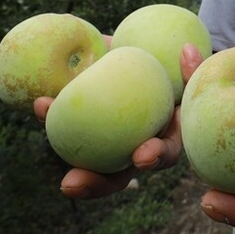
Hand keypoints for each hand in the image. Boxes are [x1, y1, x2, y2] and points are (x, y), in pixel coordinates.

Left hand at [34, 42, 205, 198]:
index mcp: (166, 137)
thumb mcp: (194, 69)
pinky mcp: (88, 117)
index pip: (163, 153)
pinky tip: (40, 105)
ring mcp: (110, 136)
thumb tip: (186, 49)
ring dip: (67, 158)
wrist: (152, 55)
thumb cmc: (178, 66)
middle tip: (71, 183)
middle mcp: (135, 145)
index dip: (154, 157)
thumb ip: (195, 65)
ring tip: (49, 151)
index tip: (141, 155)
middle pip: (116, 173)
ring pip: (88, 157)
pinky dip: (53, 115)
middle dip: (95, 183)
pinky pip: (70, 120)